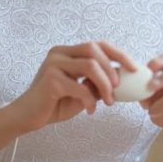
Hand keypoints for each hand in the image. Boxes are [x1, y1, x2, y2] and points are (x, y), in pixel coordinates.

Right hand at [13, 42, 136, 131]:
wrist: (28, 117)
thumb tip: (122, 77)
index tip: (134, 68)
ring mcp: (53, 64)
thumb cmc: (55, 103)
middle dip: (112, 69)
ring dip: (104, 85)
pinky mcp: (50, 79)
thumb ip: (96, 82)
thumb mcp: (81, 90)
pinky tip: (90, 110)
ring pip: (90, 65)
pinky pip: (79, 86)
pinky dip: (90, 100)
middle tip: (118, 89)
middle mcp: (60, 53)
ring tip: (108, 101)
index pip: (98, 44)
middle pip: (94, 49)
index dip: (119, 54)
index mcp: (68, 52)